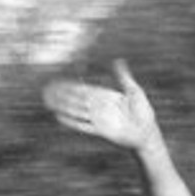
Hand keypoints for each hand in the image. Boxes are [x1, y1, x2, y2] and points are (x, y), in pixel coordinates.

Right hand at [43, 59, 158, 152]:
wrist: (148, 134)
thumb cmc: (144, 114)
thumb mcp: (134, 91)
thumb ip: (123, 77)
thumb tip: (118, 61)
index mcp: (106, 97)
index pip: (83, 90)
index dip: (70, 87)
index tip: (57, 83)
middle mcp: (100, 108)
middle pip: (76, 100)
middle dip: (61, 95)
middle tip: (46, 91)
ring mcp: (100, 120)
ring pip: (76, 112)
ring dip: (62, 107)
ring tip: (48, 103)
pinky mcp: (101, 131)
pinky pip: (83, 126)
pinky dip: (71, 122)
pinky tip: (59, 117)